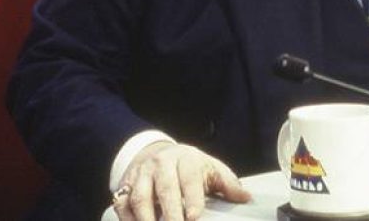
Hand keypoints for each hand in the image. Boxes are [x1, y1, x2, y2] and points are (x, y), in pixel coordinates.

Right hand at [113, 141, 250, 220]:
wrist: (156, 154)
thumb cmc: (188, 166)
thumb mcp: (210, 169)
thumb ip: (227, 184)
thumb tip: (245, 197)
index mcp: (185, 159)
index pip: (189, 177)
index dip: (192, 197)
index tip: (194, 216)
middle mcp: (161, 165)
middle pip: (164, 189)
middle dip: (170, 212)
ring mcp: (141, 175)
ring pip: (139, 198)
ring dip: (146, 219)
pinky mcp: (125, 186)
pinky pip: (122, 204)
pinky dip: (128, 220)